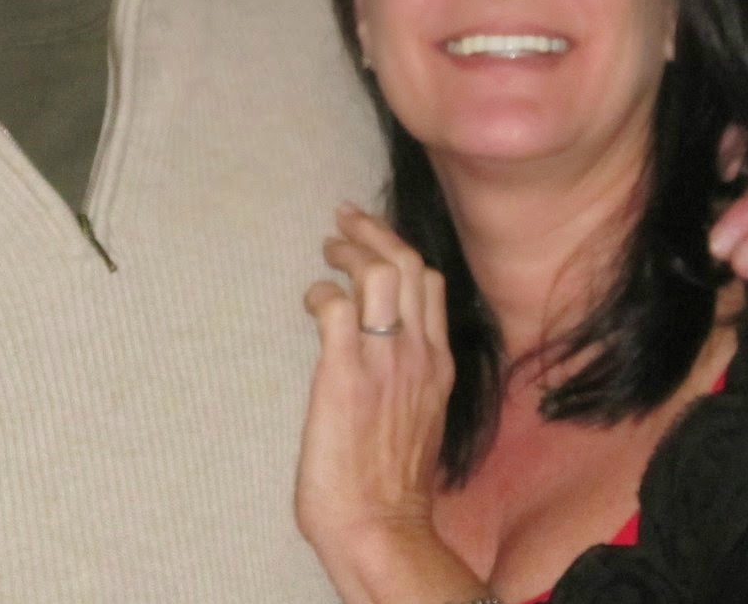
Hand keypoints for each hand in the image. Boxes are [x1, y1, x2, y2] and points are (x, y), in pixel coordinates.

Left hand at [296, 205, 479, 603]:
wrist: (381, 528)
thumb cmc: (392, 488)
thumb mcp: (421, 420)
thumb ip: (409, 380)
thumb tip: (384, 360)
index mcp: (438, 364)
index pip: (431, 285)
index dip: (401, 252)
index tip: (376, 240)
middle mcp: (419, 353)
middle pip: (408, 263)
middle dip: (374, 231)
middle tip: (346, 219)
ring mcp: (385, 360)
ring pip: (379, 272)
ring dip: (349, 249)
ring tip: (327, 246)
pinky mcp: (345, 372)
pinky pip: (334, 306)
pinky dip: (319, 292)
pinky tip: (309, 300)